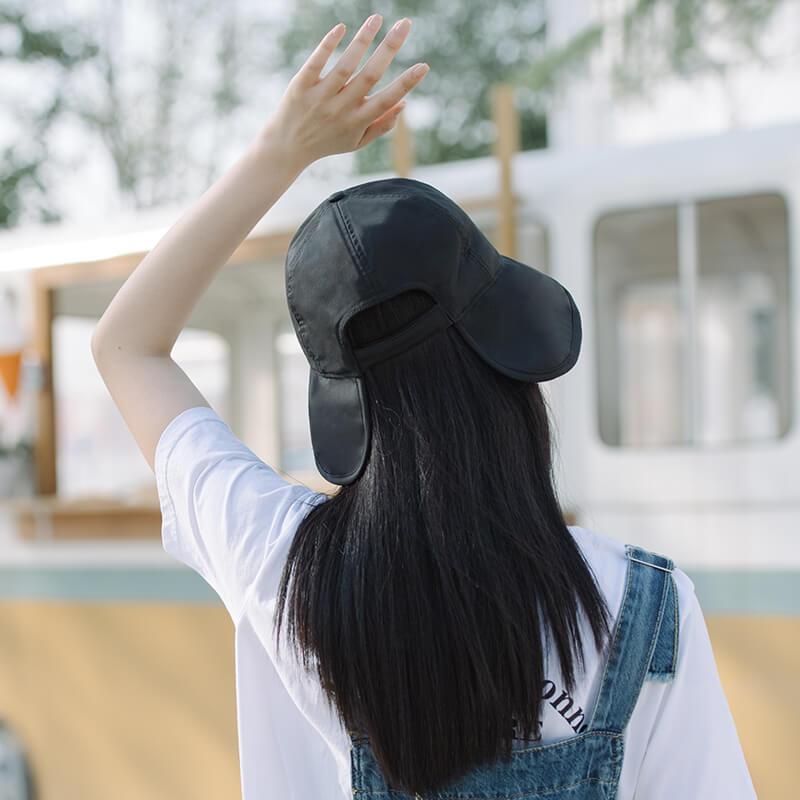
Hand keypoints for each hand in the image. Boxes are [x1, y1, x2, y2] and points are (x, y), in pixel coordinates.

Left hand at [260, 14, 428, 171]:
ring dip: (363, 40)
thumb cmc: (328, 141)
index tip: (424, 66)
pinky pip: (316, 62)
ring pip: (345, 65)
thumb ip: (381, 125)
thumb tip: (404, 104)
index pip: (387, 101)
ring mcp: (320, 97)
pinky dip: (328, 45)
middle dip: (390, 48)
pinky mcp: (301, 86)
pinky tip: (341, 27)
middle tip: (406, 24)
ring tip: (377, 19)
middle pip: (370, 76)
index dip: (406, 84)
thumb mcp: (357, 141)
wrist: (287, 147)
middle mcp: (341, 109)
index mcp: (357, 122)